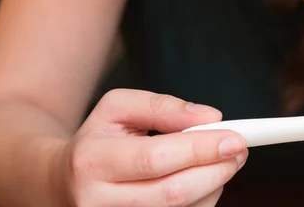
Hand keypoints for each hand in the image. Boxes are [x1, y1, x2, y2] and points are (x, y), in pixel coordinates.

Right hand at [59, 89, 246, 205]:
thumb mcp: (118, 108)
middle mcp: (98, 202)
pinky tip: (203, 180)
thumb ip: (163, 106)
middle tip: (239, 150)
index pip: (155, 158)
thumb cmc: (98, 140)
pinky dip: (202, 201)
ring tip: (219, 161)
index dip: (200, 149)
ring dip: (213, 186)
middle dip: (216, 170)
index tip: (234, 137)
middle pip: (172, 193)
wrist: (63, 183)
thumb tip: (209, 117)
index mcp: (91, 161)